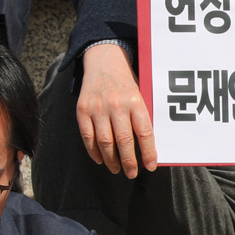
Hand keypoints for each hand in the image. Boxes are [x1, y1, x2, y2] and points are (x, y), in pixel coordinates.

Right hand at [76, 43, 156, 176]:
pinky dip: (94, 151)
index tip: (151, 167)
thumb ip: (144, 116)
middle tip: (132, 174)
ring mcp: (98, 108)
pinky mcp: (82, 110)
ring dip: (111, 160)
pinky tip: (101, 160)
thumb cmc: (128, 82)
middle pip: (124, 141)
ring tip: (117, 169)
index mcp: (136, 102)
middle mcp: (116, 105)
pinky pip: (88, 136)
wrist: (104, 61)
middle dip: (129, 162)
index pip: (145, 133)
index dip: (148, 153)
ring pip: (105, 142)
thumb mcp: (142, 94)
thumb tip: (152, 146)